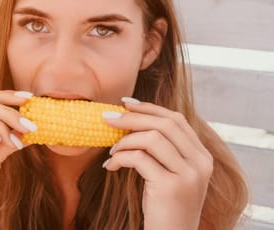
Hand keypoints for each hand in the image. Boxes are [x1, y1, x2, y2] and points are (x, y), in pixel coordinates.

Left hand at [103, 99, 212, 229]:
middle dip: (131, 118)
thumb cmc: (164, 206)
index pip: (176, 119)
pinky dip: (120, 158)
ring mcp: (189, 175)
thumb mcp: (169, 173)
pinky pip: (139, 159)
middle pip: (164, 124)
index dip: (149, 107)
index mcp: (202, 156)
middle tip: (107, 118)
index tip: (125, 103)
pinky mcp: (171, 187)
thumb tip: (129, 117)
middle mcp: (200, 163)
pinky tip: (110, 166)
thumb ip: (161, 149)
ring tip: (111, 151)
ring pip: (151, 138)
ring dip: (124, 141)